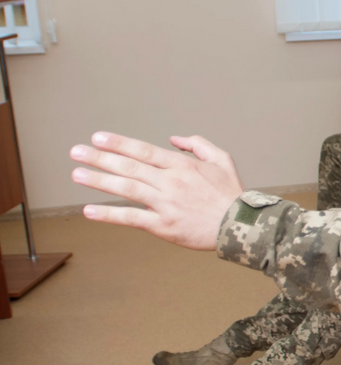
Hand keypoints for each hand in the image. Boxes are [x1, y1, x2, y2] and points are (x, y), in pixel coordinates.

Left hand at [69, 132, 243, 250]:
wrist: (240, 226)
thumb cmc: (231, 193)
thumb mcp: (222, 160)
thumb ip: (198, 145)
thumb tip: (173, 138)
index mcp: (182, 166)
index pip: (144, 150)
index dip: (119, 143)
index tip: (97, 138)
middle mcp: (171, 182)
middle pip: (130, 167)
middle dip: (100, 158)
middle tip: (76, 151)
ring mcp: (166, 204)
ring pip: (127, 189)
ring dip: (99, 181)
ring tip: (77, 173)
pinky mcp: (163, 226)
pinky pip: (132, 218)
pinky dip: (109, 214)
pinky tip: (89, 210)